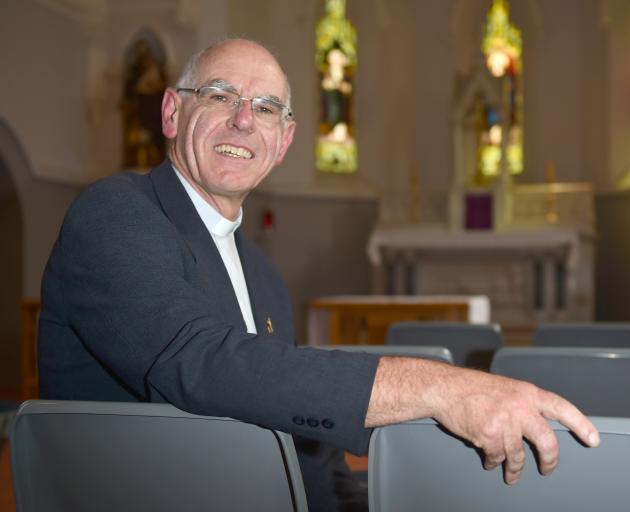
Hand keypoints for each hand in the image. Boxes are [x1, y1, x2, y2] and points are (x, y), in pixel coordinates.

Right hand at [429, 368, 599, 483]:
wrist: (444, 388)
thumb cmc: (470, 386)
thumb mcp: (504, 387)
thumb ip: (521, 403)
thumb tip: (533, 425)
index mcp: (526, 392)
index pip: (562, 408)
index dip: (580, 424)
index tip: (592, 438)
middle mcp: (519, 407)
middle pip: (546, 441)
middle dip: (549, 460)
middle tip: (546, 468)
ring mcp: (504, 422)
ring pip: (518, 455)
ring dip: (515, 468)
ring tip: (511, 473)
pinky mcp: (488, 436)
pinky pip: (496, 457)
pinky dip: (493, 462)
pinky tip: (489, 460)